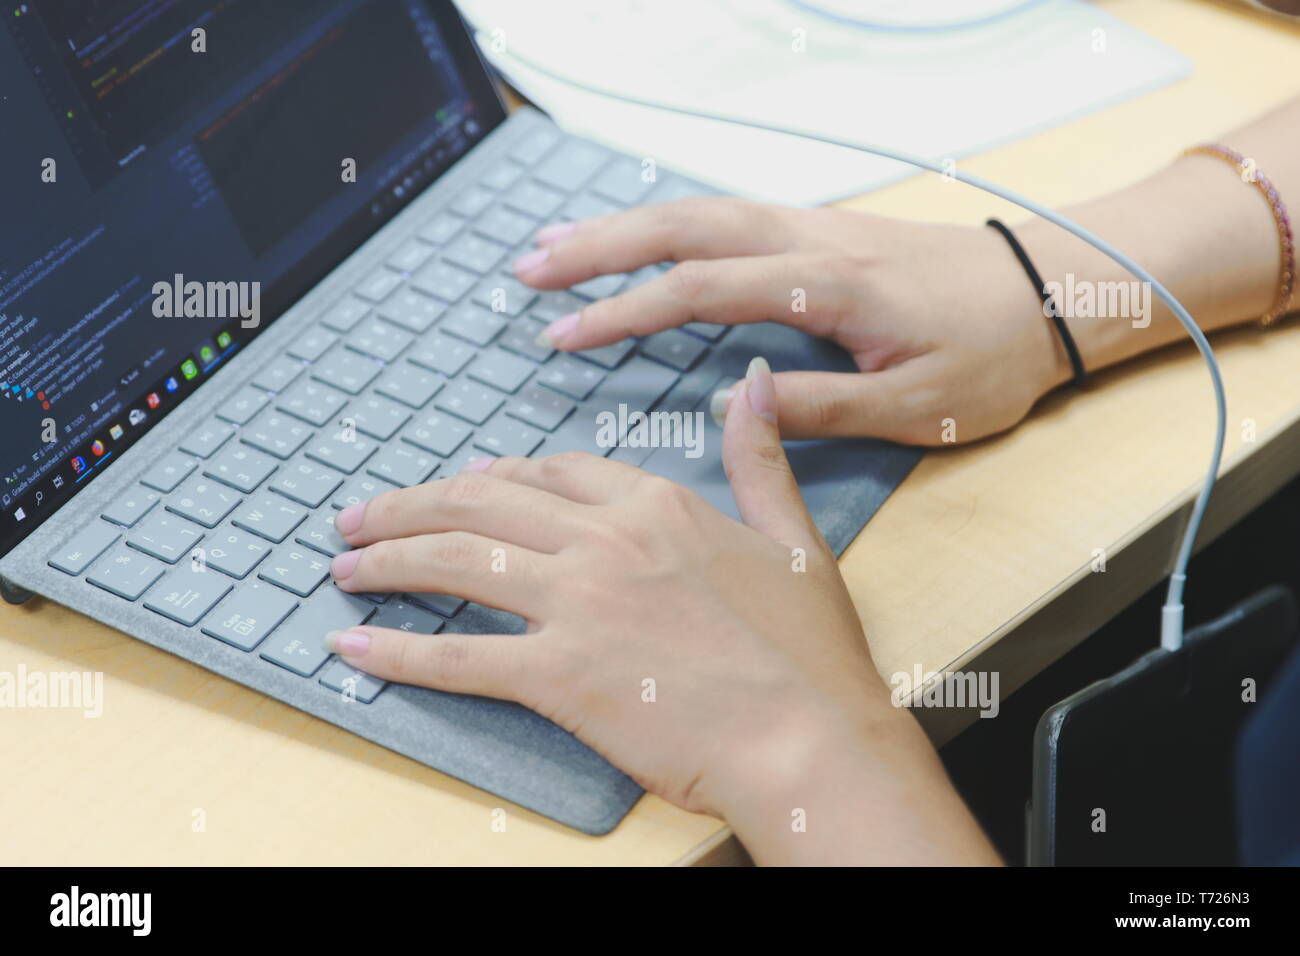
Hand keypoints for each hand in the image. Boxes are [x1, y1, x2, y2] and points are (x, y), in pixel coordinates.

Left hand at [323, 358, 996, 863]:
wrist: (812, 741)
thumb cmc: (809, 654)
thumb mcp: (794, 537)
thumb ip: (758, 458)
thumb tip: (750, 385)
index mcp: (656, 504)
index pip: (550, 470)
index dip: (492, 475)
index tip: (460, 485)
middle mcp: (606, 541)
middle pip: (482, 500)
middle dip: (409, 505)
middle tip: (360, 518)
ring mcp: (577, 604)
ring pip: (457, 559)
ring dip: (388, 558)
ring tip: (343, 565)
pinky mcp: (558, 674)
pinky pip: (458, 655)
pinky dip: (398, 649)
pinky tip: (355, 644)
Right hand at [513, 198, 1072, 444]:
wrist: (1055, 290)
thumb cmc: (992, 354)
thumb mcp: (913, 404)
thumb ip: (818, 407)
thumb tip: (733, 406)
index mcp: (826, 284)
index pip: (699, 291)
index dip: (622, 313)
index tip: (561, 335)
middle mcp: (809, 240)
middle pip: (682, 228)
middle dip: (597, 247)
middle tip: (526, 271)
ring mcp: (814, 225)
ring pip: (700, 211)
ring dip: (624, 225)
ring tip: (557, 247)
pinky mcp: (822, 230)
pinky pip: (727, 215)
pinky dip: (670, 225)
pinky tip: (640, 239)